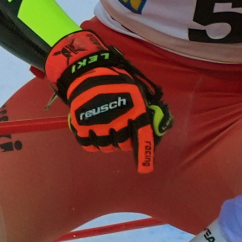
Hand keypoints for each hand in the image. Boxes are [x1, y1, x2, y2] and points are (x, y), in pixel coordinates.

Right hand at [44, 30, 171, 172]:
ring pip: (106, 147)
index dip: (145, 153)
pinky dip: (91, 141)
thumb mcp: (137, 92)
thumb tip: (159, 129)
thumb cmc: (117, 85)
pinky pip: (88, 145)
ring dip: (107, 141)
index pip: (143, 134)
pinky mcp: (81, 125)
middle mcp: (117, 118)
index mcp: (134, 108)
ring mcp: (98, 123)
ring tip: (104, 128)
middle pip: (122, 145)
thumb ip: (148, 111)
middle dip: (122, 141)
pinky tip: (92, 130)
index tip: (145, 168)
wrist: (88, 72)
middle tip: (118, 130)